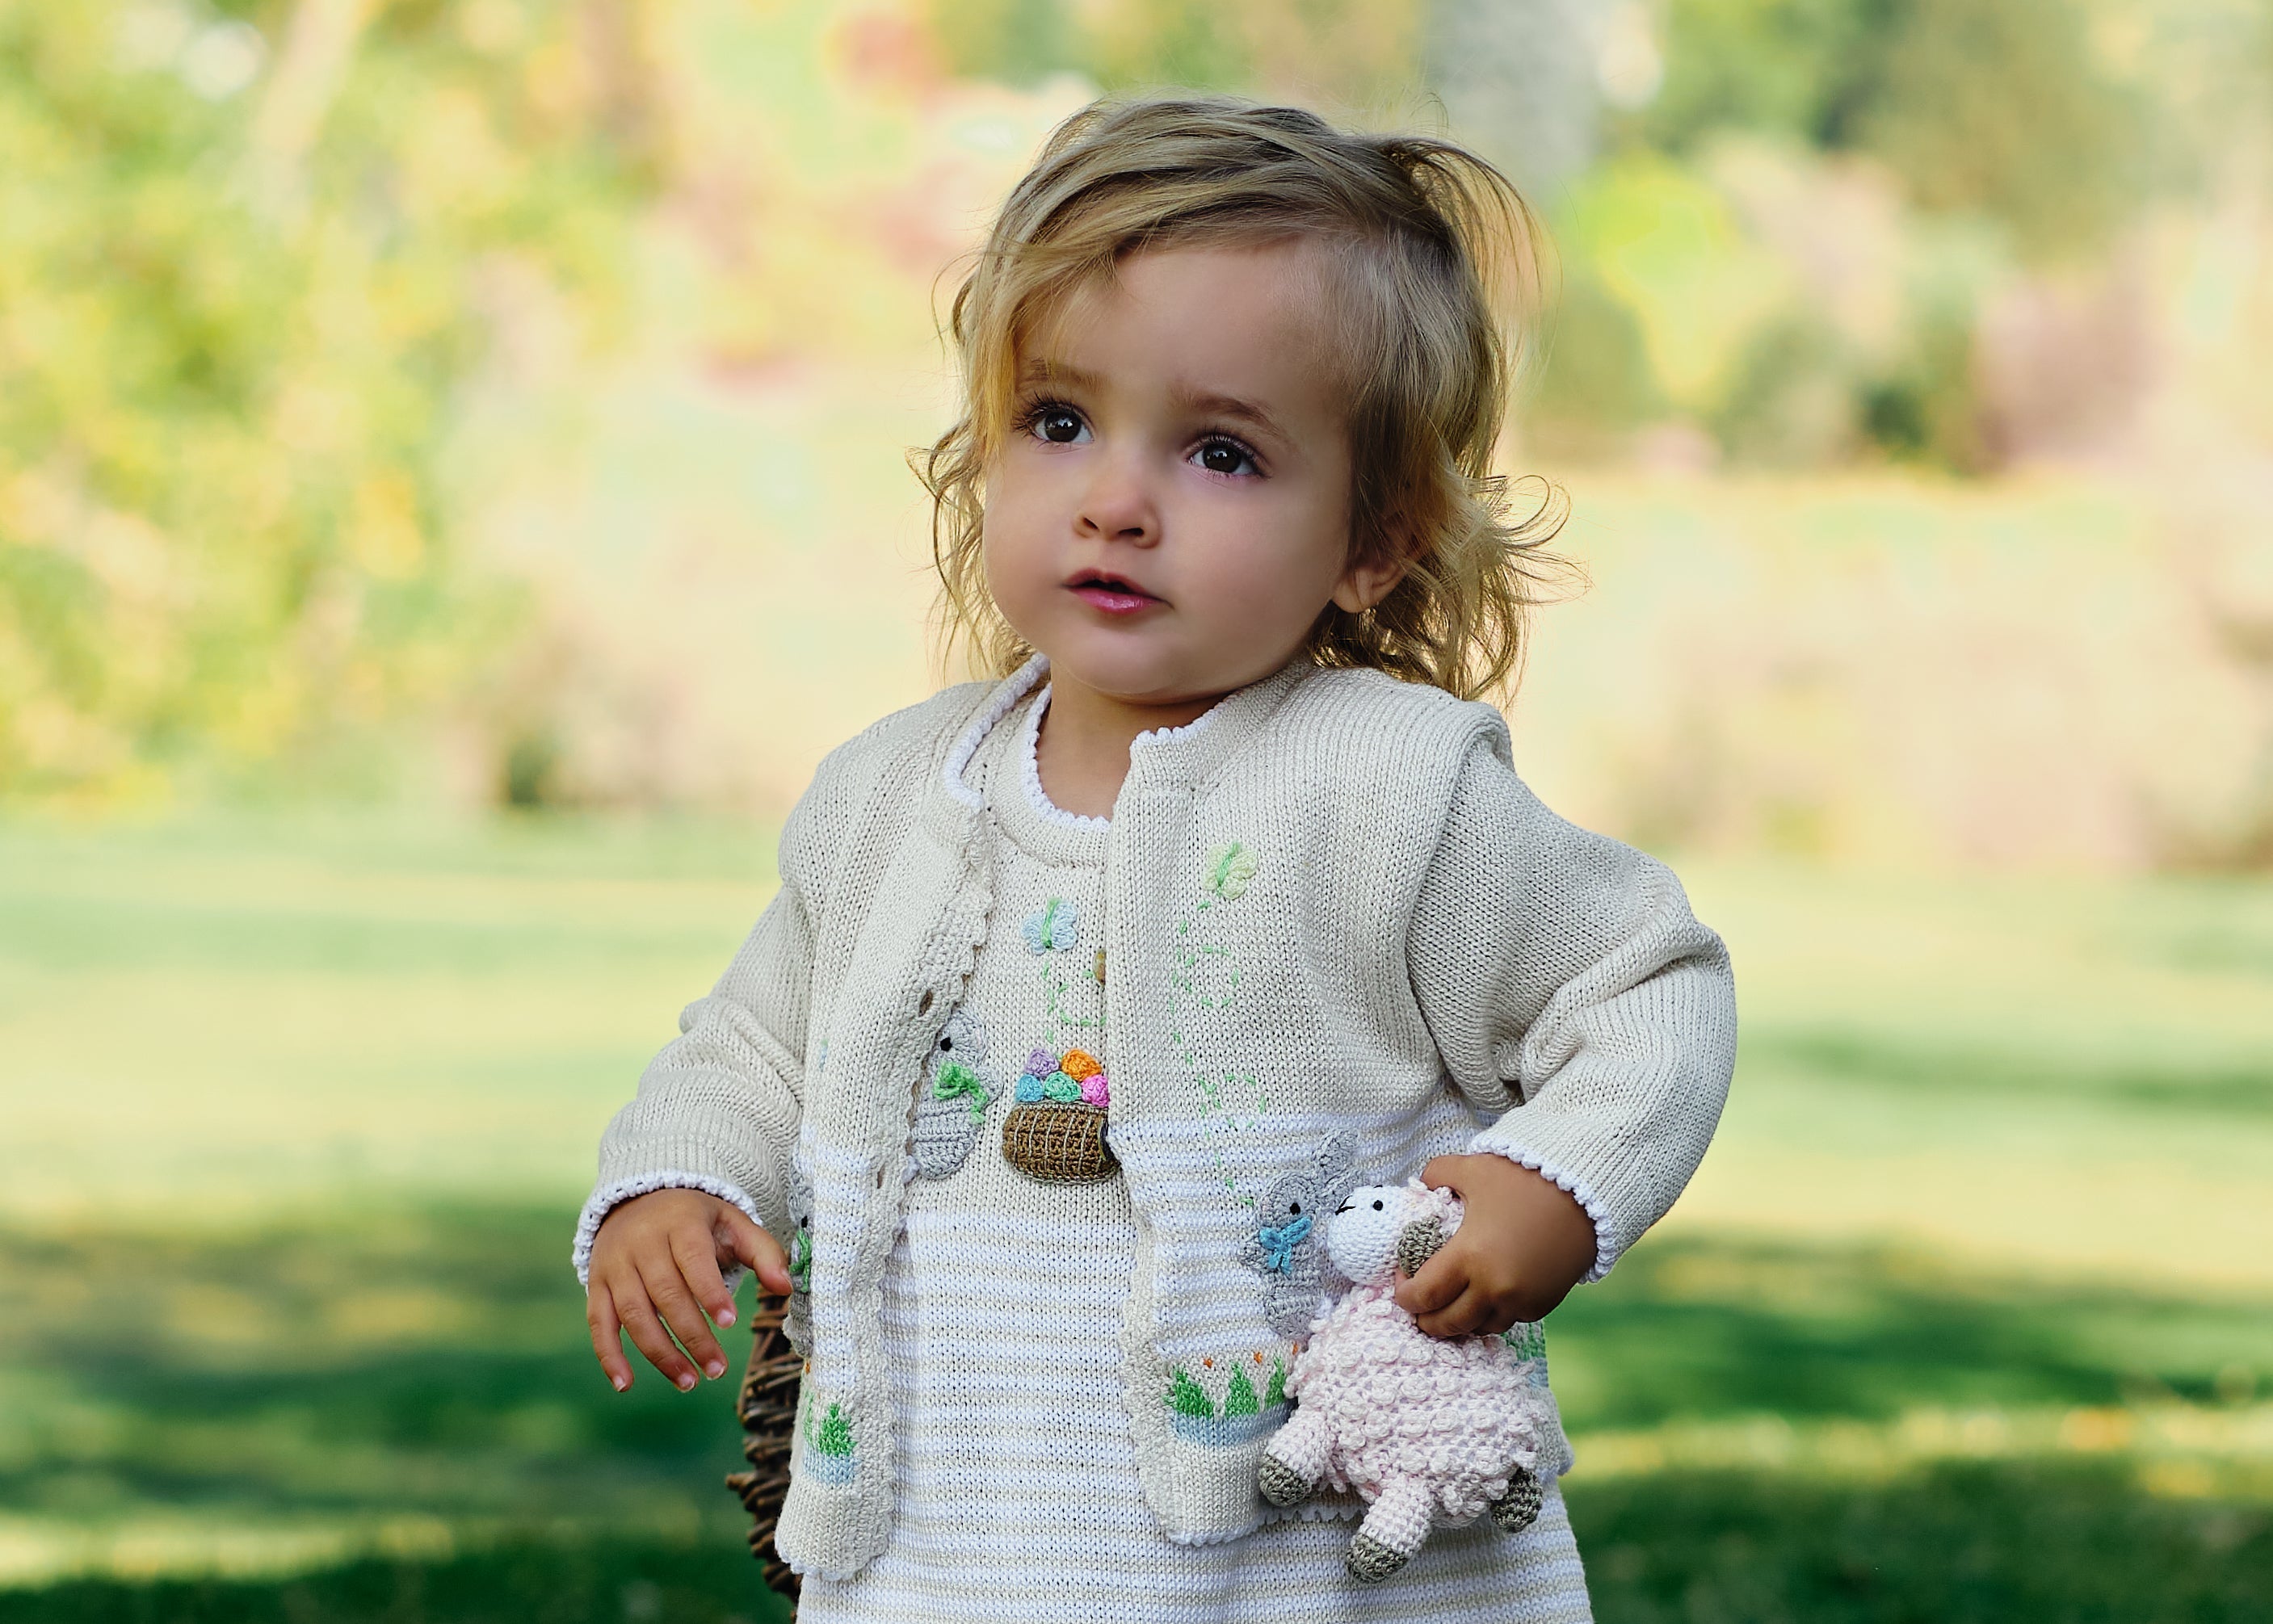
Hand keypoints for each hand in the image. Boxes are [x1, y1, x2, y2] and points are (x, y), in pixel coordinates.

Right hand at [586, 1188, 791, 1392]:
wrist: (638, 1199)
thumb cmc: (695, 1219)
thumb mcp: (732, 1222)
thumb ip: (763, 1252)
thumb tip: (787, 1288)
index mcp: (680, 1222)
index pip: (692, 1258)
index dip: (709, 1291)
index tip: (730, 1323)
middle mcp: (642, 1242)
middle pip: (664, 1293)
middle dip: (692, 1335)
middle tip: (717, 1369)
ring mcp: (615, 1265)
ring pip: (634, 1313)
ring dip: (660, 1353)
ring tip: (689, 1381)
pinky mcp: (596, 1285)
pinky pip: (598, 1323)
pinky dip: (608, 1355)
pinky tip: (625, 1385)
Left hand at [1393, 1154, 1597, 1337]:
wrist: (1586, 1191)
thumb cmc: (1525, 1178)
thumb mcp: (1474, 1168)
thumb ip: (1438, 1174)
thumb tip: (1422, 1184)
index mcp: (1469, 1257)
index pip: (1423, 1295)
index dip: (1404, 1295)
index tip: (1401, 1282)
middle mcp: (1493, 1287)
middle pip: (1447, 1323)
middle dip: (1426, 1319)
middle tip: (1418, 1307)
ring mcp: (1521, 1300)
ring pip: (1479, 1328)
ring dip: (1459, 1322)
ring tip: (1449, 1306)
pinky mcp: (1543, 1304)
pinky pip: (1508, 1320)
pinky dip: (1491, 1314)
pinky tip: (1484, 1298)